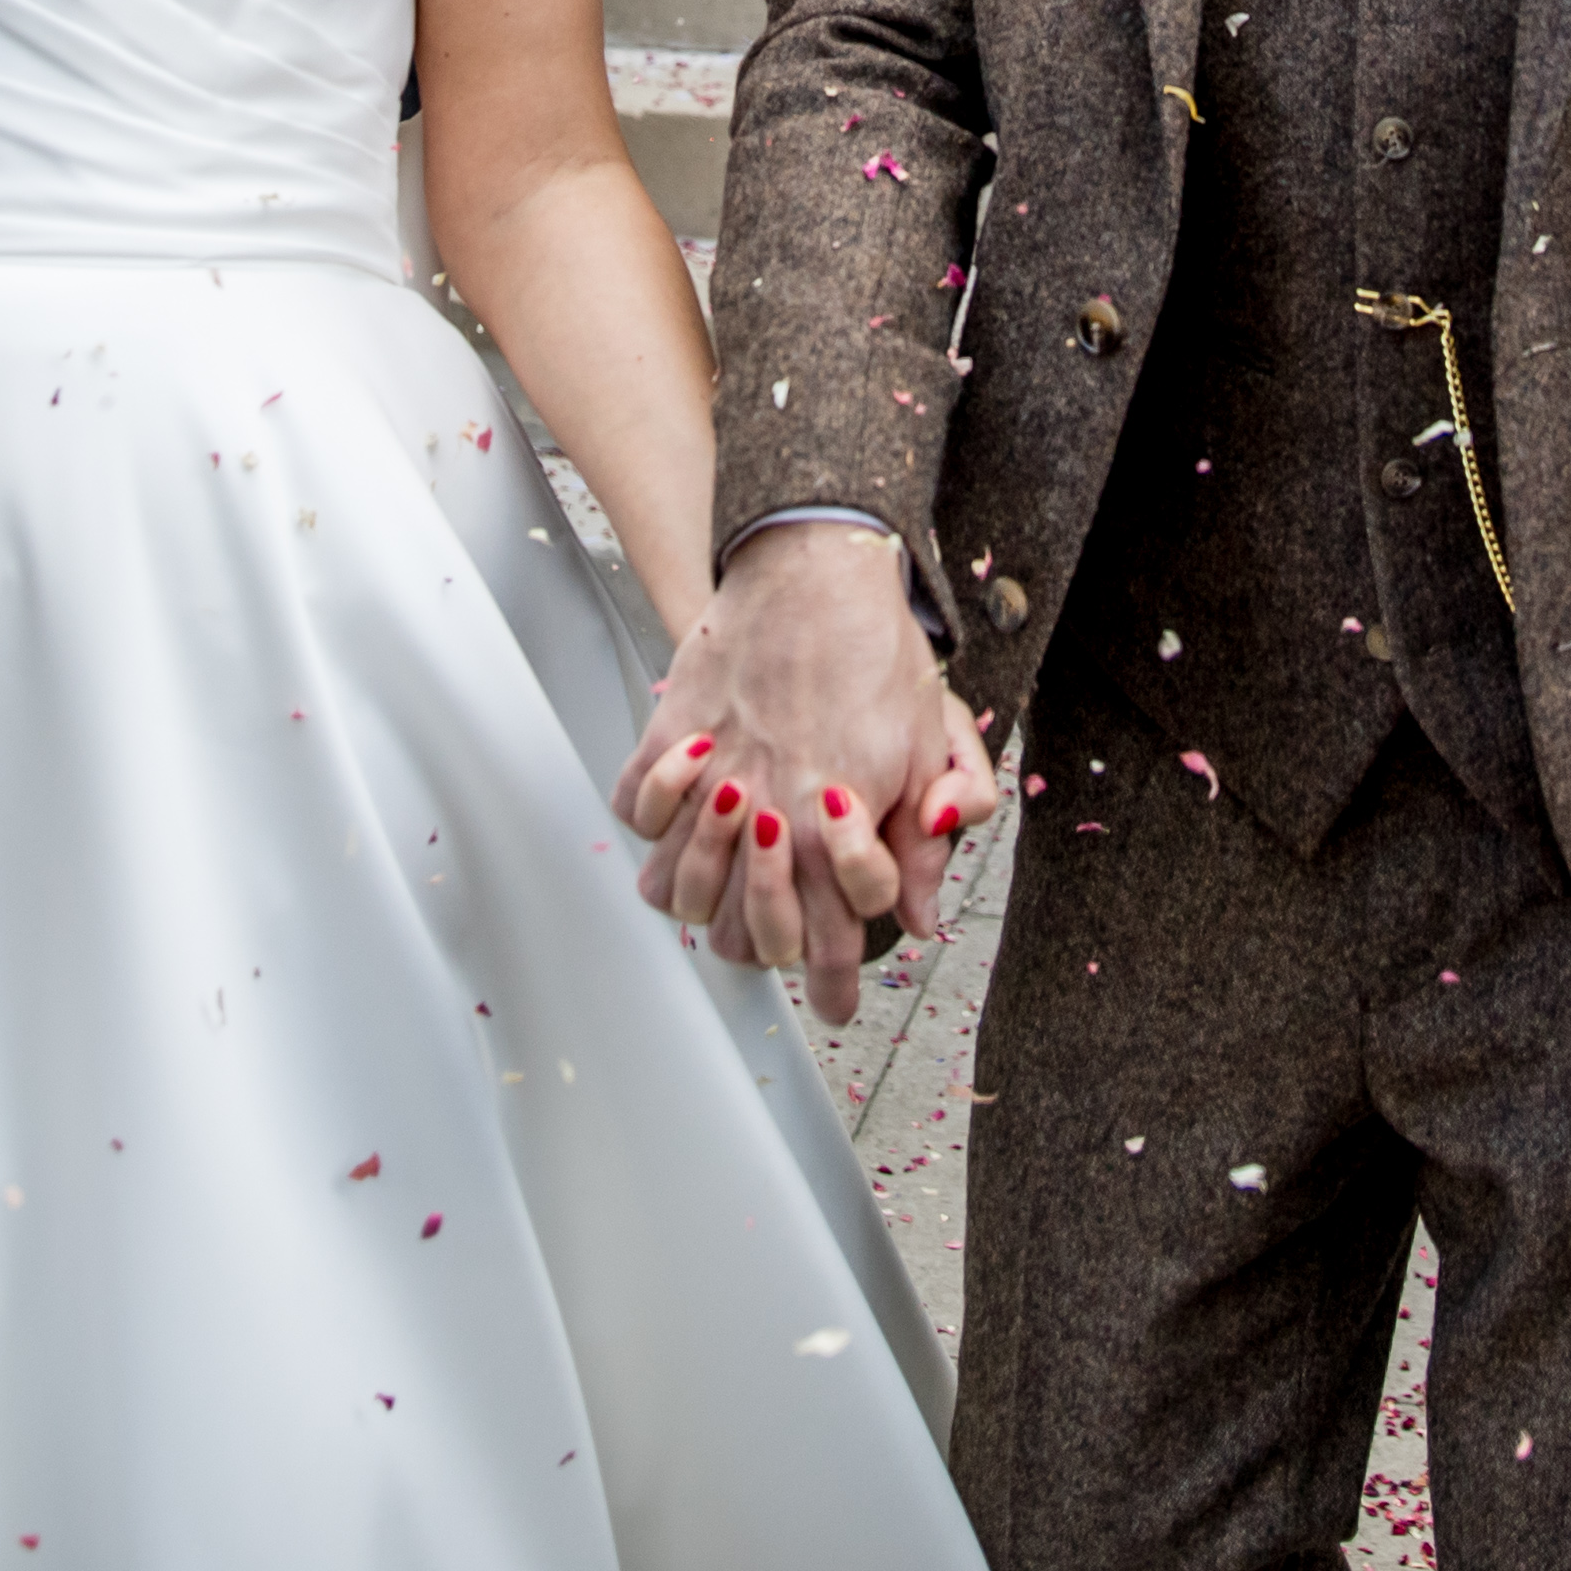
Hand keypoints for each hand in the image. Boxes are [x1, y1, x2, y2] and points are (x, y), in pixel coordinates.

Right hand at [608, 522, 997, 1022]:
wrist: (815, 564)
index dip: (837, 984)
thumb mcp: (933, 740)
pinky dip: (651, 828)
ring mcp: (711, 772)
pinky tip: (680, 821)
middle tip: (783, 953)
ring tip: (728, 895)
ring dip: (705, 900)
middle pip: (747, 933)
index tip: (836, 1006)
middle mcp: (767, 806)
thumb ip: (933, 832)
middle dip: (771, 954)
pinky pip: (637, 810)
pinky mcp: (671, 734)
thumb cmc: (877, 645)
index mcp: (835, 818)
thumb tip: (925, 914)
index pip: (834, 937)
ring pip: (679, 888)